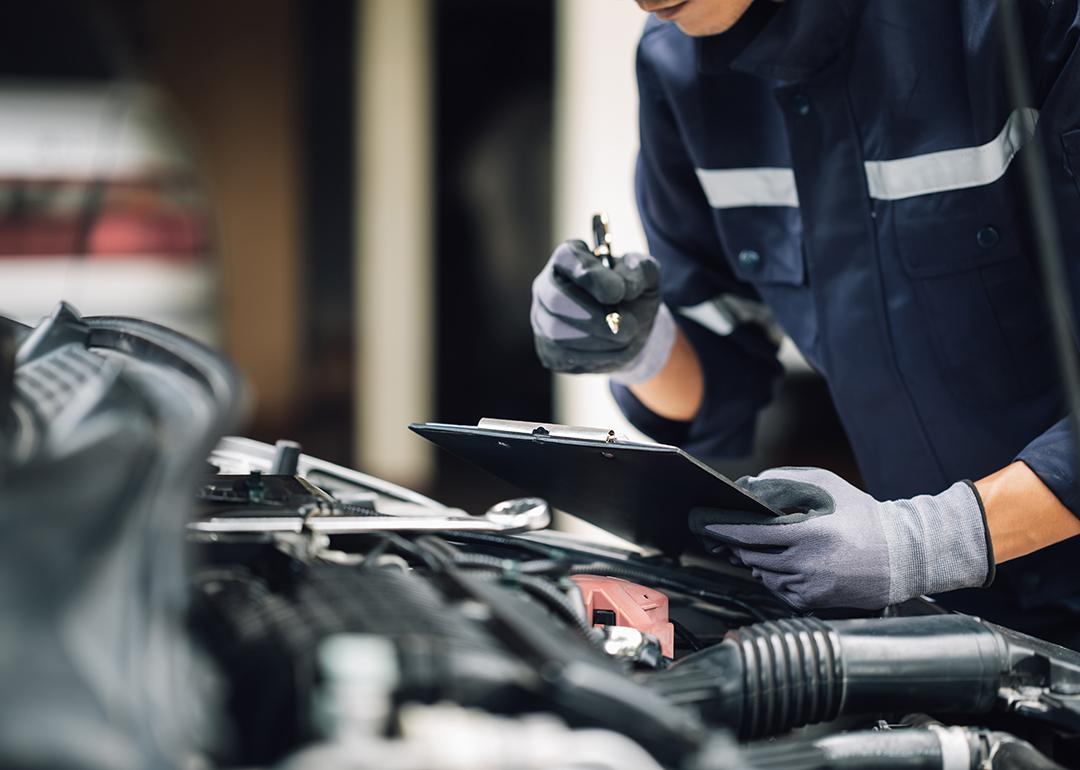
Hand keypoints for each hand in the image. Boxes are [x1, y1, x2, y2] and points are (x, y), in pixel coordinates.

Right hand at [530, 240, 673, 382]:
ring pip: (558, 333)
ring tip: (628, 336)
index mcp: (569, 258)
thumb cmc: (632, 295)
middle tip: (628, 326)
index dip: (591, 276)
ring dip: (600, 340)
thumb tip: (626, 287)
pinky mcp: (548, 350)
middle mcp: (547, 286)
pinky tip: (614, 349)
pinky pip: (564, 357)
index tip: (618, 292)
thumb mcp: (645, 275)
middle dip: (594, 317)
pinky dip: (597, 357)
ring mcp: (542, 319)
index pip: (567, 258)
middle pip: (555, 300)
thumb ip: (640, 271)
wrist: (629, 330)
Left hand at [691, 467, 994, 609]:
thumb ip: (786, 481)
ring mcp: (809, 587)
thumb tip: (750, 485)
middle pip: (751, 555)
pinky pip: (778, 588)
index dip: (723, 528)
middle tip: (725, 532)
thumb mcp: (827, 487)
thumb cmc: (863, 516)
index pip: (751, 533)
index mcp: (808, 534)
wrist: (901, 557)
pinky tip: (787, 562)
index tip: (702, 522)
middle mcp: (806, 564)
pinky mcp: (812, 602)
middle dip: (736, 543)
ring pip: (762, 573)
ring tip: (768, 545)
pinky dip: (774, 575)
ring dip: (756, 559)